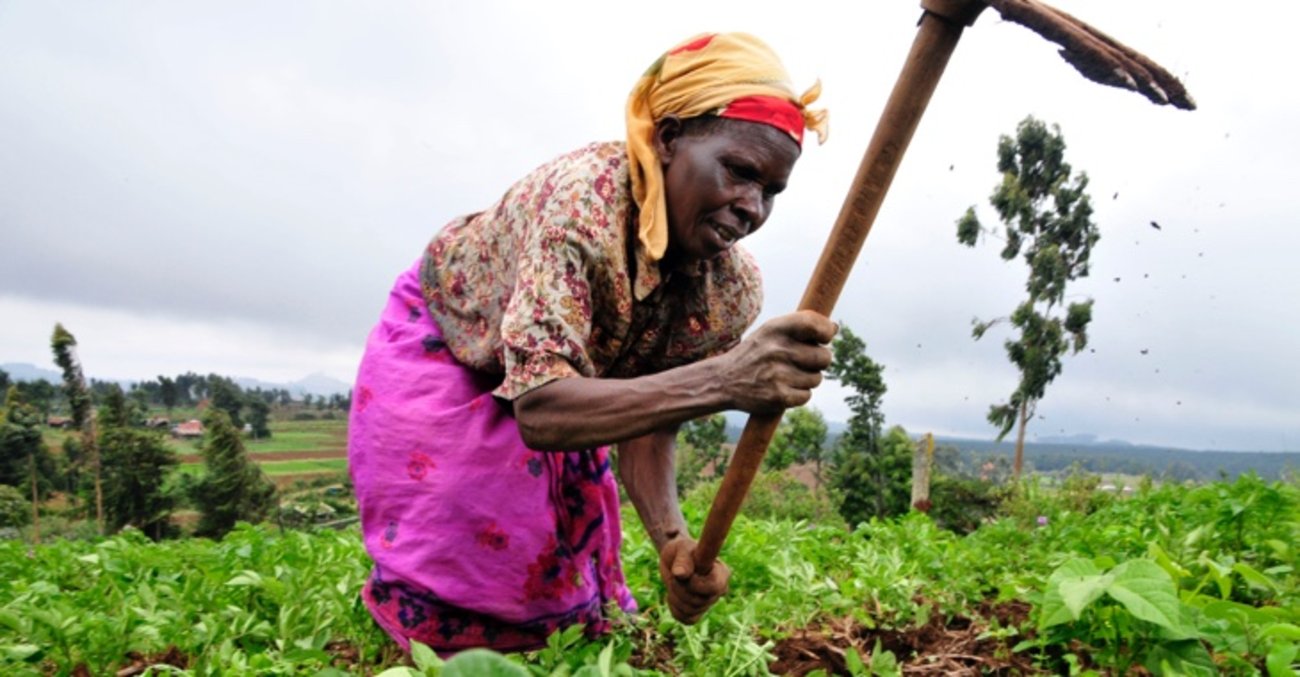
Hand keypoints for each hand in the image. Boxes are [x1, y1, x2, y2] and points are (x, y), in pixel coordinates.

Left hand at [659, 536, 730, 623]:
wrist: (674, 559)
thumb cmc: (681, 550)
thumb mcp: (681, 548)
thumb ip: (682, 560)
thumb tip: (680, 574)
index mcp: (722, 572)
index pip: (714, 587)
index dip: (694, 584)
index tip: (681, 574)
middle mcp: (720, 589)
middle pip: (699, 601)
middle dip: (680, 589)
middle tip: (673, 574)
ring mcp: (710, 602)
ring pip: (691, 611)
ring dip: (675, 597)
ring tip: (674, 581)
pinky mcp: (698, 611)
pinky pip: (686, 618)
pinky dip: (676, 609)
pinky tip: (674, 595)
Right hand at [718, 310, 835, 414]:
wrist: (723, 380)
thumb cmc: (754, 353)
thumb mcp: (769, 332)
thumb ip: (800, 326)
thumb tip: (835, 327)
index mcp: (775, 329)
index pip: (814, 324)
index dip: (826, 331)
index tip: (825, 337)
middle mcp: (777, 349)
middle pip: (824, 357)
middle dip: (819, 361)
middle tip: (804, 362)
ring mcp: (778, 374)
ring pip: (817, 378)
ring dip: (807, 379)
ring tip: (787, 376)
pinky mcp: (778, 396)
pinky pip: (806, 395)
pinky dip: (799, 394)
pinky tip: (783, 389)